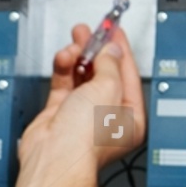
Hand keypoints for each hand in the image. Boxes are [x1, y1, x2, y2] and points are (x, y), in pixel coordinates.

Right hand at [16, 24, 144, 177]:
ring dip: (78, 57)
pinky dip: (63, 68)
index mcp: (131, 118)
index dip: (120, 50)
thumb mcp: (108, 88)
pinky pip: (64, 83)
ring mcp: (82, 114)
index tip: (114, 32)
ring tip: (75, 42)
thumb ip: (110, 65)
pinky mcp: (60, 112)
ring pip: (82, 76)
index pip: (128, 75)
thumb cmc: (86, 139)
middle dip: (96, 51)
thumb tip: (111, 51)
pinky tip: (64, 59)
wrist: (55, 154)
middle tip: (92, 32)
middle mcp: (107, 117)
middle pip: (104, 74)